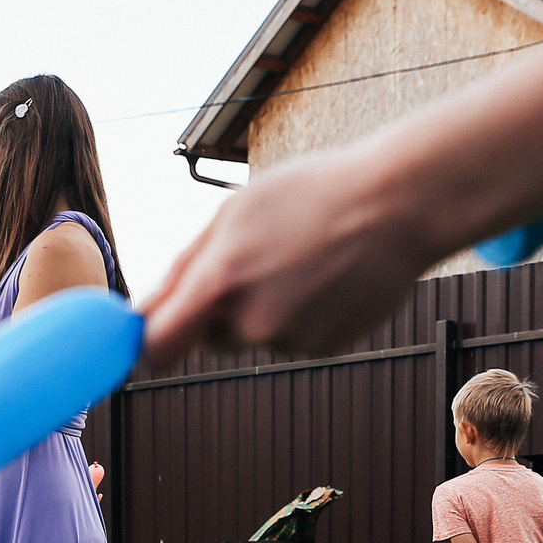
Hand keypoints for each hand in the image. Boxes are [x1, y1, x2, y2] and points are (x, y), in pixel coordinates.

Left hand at [144, 141, 454, 362]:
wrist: (397, 205)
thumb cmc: (310, 195)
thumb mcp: (235, 212)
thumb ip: (184, 267)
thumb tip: (145, 313)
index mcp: (221, 282)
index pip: (159, 346)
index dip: (150, 344)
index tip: (149, 336)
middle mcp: (253, 322)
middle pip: (207, 337)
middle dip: (216, 310)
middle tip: (254, 259)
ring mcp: (292, 340)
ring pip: (254, 334)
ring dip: (262, 306)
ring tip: (300, 257)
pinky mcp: (323, 347)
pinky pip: (292, 337)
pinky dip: (300, 313)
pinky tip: (326, 275)